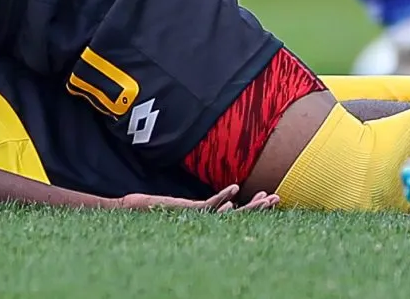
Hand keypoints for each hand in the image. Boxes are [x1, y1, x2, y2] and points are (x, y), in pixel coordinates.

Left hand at [118, 184, 276, 210]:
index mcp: (205, 218)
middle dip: (257, 207)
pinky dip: (223, 197)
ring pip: (229, 213)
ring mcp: (197, 215)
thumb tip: (219, 203)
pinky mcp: (187, 210)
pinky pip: (209, 205)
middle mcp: (204, 219)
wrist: (133, 210)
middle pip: (238, 215)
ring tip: (265, 198)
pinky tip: (235, 191)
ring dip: (248, 205)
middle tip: (276, 199)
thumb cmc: (153, 206)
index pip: (235, 213)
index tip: (267, 197)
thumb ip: (200, 205)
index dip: (252, 206)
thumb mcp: (180, 205)